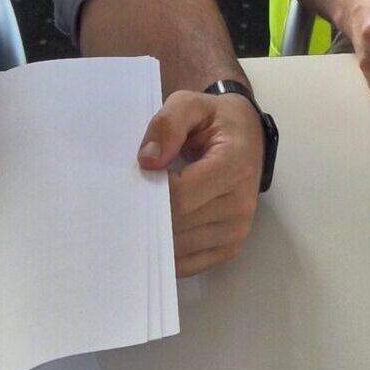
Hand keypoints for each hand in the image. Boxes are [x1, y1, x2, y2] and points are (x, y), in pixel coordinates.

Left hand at [137, 89, 263, 276]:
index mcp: (234, 165)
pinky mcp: (229, 248)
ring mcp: (237, 231)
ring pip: (179, 249)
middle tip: (122, 204)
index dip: (149, 194)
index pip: (181, 196)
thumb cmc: (215, 121)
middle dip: (146, 216)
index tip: (131, 182)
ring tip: (137, 217)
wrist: (247, 138)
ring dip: (153, 238)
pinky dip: (166, 254)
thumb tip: (147, 160)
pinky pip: (188, 264)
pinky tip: (152, 236)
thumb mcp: (190, 105)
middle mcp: (241, 204)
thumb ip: (167, 124)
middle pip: (178, 225)